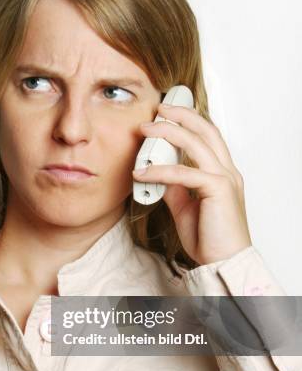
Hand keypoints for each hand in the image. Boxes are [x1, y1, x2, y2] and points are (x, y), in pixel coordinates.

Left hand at [132, 102, 251, 265]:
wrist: (222, 261)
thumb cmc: (209, 237)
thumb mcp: (184, 206)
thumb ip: (174, 186)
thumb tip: (157, 172)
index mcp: (223, 173)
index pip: (208, 137)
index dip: (188, 122)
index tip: (165, 115)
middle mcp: (227, 171)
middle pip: (206, 130)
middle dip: (182, 115)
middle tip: (158, 109)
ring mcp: (225, 178)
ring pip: (197, 143)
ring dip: (169, 132)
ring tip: (146, 130)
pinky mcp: (218, 189)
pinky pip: (184, 173)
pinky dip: (161, 170)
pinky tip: (143, 172)